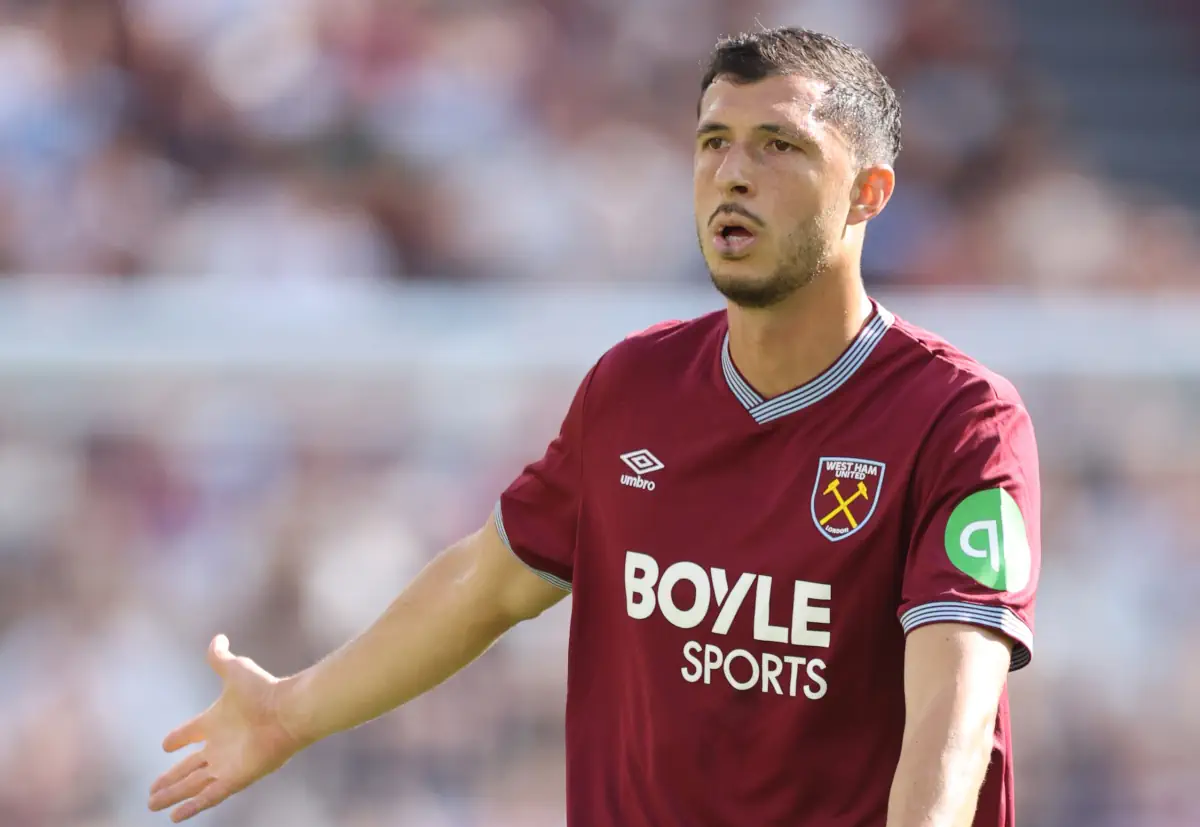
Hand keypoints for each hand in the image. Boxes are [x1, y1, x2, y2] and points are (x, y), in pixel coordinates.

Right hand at [148, 635, 305, 821]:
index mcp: (215, 720)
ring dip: (172, 795)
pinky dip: (191, 807)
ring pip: (192, 784)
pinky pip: (208, 797)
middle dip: (169, 779)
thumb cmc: (263, 690)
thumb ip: (221, 657)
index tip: (165, 745)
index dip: (178, 738)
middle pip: (188, 767)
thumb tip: (218, 638)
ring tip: (151, 804)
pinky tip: (174, 817)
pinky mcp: (235, 779)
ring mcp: (226, 764)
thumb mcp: (235, 669)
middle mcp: (219, 745)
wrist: (288, 710)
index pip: (191, 732)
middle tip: (150, 791)